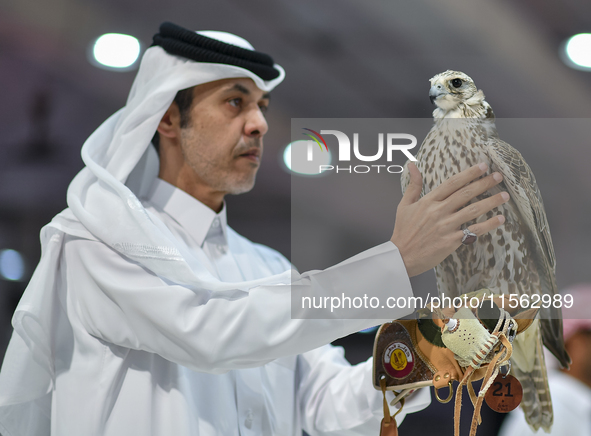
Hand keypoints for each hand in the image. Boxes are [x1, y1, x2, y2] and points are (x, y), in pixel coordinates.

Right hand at [391, 162, 508, 276]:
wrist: (401, 256)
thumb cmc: (403, 231)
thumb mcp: (404, 205)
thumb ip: (413, 185)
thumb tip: (412, 165)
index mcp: (428, 201)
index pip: (452, 183)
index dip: (469, 173)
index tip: (483, 166)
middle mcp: (438, 211)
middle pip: (466, 193)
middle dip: (484, 183)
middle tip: (499, 176)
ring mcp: (446, 226)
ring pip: (473, 210)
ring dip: (491, 202)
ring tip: (505, 195)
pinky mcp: (451, 241)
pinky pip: (473, 230)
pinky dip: (488, 224)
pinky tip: (500, 219)